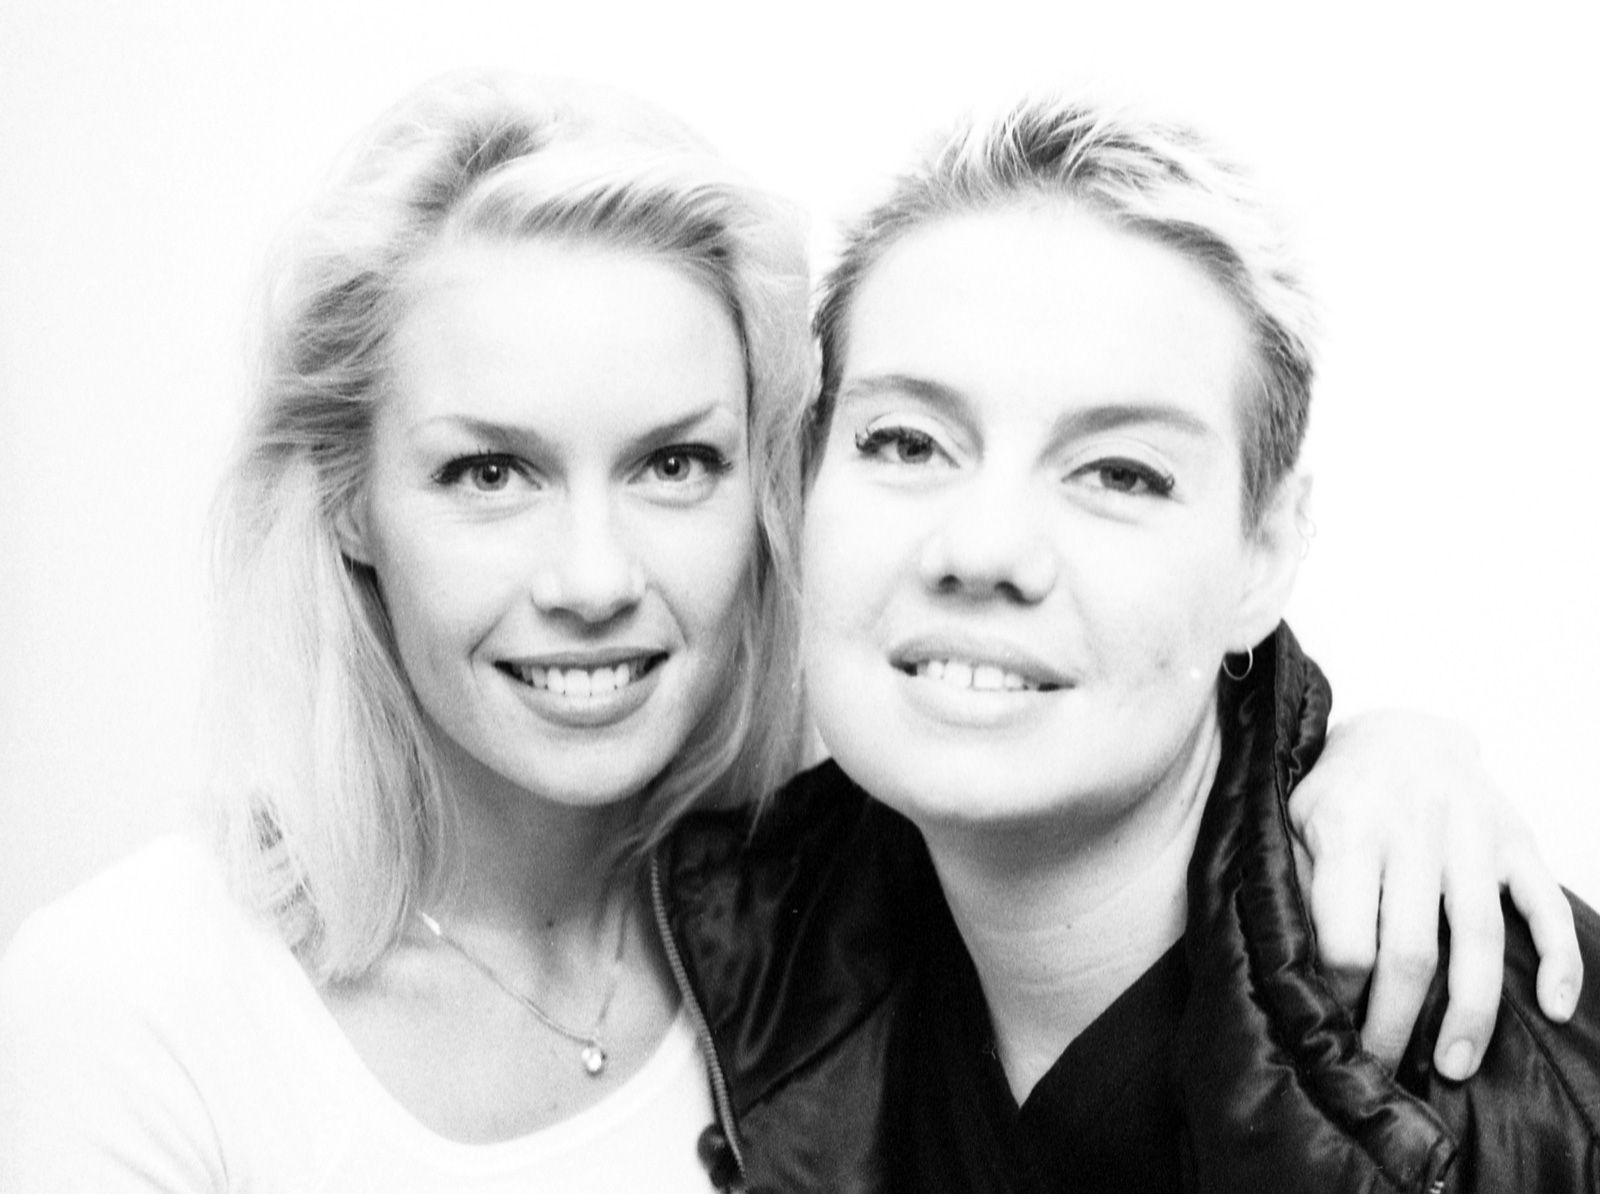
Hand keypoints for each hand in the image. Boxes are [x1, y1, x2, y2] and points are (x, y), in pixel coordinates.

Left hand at [1289, 710, 1581, 1079]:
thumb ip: (1297, 887)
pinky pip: (1545, 905)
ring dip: (1471, 1013)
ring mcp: (1471, 834)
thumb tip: (1292, 970)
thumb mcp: (1294, 824)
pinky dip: (1559, 960)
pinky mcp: (1517, 838)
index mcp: (1347, 828)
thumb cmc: (1338, 793)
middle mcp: (1412, 830)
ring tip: (1456, 1067)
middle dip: (1397, 1022)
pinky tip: (1555, 1009)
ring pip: (1479, 939)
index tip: (1330, 1025)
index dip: (1339, 993)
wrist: (1402, 730)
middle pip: (1411, 951)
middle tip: (1385, 1068)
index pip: (1345, 937)